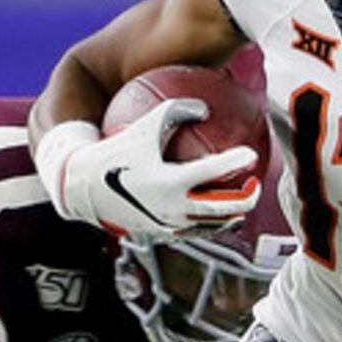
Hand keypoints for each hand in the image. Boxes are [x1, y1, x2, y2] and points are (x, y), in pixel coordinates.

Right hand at [33, 98, 258, 242]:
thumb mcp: (144, 125)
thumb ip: (175, 111)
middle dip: (245, 199)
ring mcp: (168, 224)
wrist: (84, 187)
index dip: (234, 162)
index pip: (212, 173)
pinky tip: (216, 213)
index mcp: (170, 181)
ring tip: (242, 204)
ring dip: (230, 216)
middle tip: (256, 186)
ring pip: (209, 225)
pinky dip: (209, 224)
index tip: (251, 154)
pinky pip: (193, 231)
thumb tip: (205, 107)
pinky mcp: (161, 234)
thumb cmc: (116, 150)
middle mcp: (172, 207)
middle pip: (221, 209)